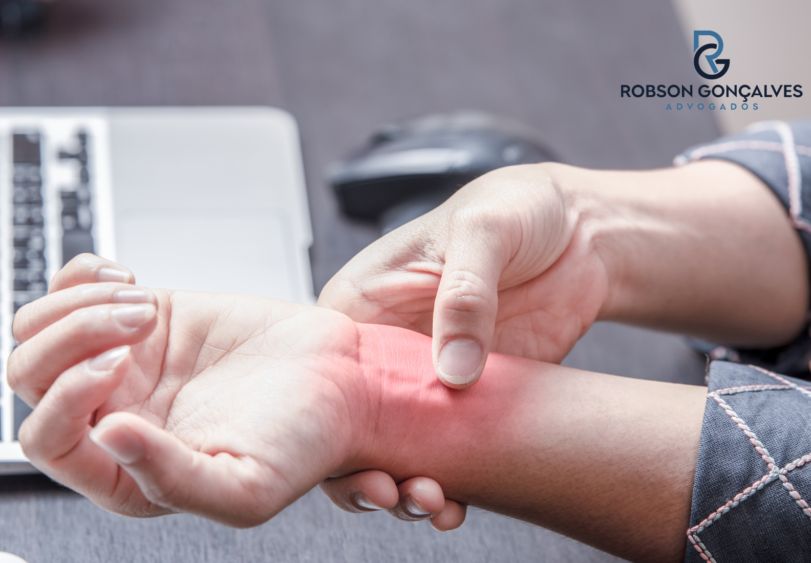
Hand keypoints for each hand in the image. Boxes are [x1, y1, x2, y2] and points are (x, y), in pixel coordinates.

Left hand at [8, 255, 369, 525]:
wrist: (341, 379)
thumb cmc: (302, 440)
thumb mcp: (247, 486)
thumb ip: (171, 478)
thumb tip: (106, 438)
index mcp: (126, 472)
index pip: (45, 441)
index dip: (65, 399)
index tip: (121, 366)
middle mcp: (112, 418)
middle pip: (28, 375)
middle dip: (71, 338)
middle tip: (137, 327)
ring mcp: (119, 364)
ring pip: (37, 328)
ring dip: (78, 304)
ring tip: (143, 304)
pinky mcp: (138, 317)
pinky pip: (69, 288)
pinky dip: (83, 274)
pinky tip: (129, 281)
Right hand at [318, 163, 606, 528]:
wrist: (584, 233)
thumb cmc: (516, 208)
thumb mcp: (485, 230)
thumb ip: (464, 294)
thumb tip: (452, 370)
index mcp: (364, 299)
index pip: (324, 368)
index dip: (329, 415)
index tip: (357, 449)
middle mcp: (386, 346)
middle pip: (352, 420)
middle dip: (367, 462)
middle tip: (397, 490)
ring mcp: (425, 379)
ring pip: (396, 446)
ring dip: (408, 481)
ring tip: (434, 502)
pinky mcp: (469, 401)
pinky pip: (449, 451)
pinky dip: (452, 481)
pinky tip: (460, 503)